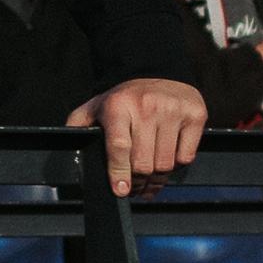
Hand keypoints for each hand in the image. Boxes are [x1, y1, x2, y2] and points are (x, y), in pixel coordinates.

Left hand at [69, 77, 205, 195]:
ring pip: (166, 164)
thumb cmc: (124, 98)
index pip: (119, 147)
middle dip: (138, 180)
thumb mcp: (97, 106)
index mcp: (118, 105)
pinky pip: (186, 157)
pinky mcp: (195, 115)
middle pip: (144, 163)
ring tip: (150, 175)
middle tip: (135, 186)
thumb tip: (67, 145)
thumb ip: (78, 124)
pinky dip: (178, 162)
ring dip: (158, 176)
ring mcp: (172, 110)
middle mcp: (146, 106)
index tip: (120, 191)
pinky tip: (169, 154)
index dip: (119, 173)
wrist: (157, 71)